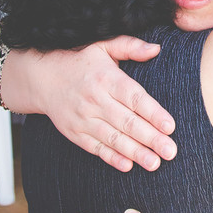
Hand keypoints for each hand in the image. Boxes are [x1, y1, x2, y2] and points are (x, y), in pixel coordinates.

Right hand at [3, 36, 176, 171]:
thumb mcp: (103, 46)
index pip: (134, 98)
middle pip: (127, 122)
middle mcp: (95, 99)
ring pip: (113, 138)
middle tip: (170, 151)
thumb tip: (156, 49)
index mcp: (107, 78)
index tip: (170, 126)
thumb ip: (130, 46)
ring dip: (135, 152)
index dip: (153, 113)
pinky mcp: (74, 132)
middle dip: (151, 138)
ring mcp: (83, 118)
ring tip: (154, 163)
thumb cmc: (81, 61)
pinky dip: (111, 157)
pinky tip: (127, 166)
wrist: (42, 77)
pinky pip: (95, 148)